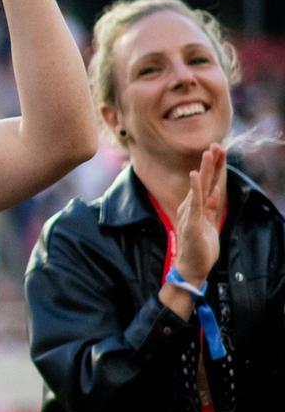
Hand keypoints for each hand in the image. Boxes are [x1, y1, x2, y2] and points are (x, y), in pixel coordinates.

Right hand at [174, 143, 226, 287]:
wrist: (191, 267)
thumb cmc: (200, 247)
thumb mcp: (208, 223)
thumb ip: (210, 206)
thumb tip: (215, 191)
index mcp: (198, 206)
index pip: (210, 183)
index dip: (215, 167)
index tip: (219, 150)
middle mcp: (193, 206)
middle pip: (206, 180)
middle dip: (212, 162)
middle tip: (216, 144)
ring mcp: (192, 213)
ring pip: (200, 187)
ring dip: (205, 169)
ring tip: (208, 152)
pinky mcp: (192, 222)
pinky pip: (194, 202)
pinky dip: (195, 188)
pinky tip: (194, 175)